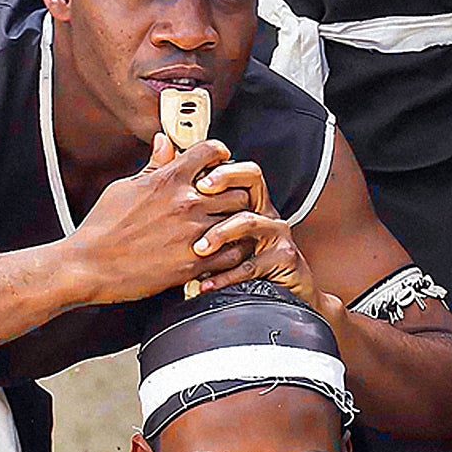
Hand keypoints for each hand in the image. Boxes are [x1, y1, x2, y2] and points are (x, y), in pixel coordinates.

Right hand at [66, 145, 255, 305]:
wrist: (88, 267)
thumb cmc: (101, 229)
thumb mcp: (124, 188)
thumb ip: (153, 166)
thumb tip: (164, 143)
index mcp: (168, 180)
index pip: (211, 151)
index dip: (219, 154)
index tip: (220, 161)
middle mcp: (185, 203)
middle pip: (236, 186)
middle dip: (234, 190)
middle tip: (226, 199)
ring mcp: (193, 233)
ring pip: (240, 218)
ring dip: (237, 220)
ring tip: (226, 225)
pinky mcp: (195, 262)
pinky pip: (233, 252)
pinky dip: (232, 249)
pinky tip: (222, 249)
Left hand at [171, 152, 327, 307]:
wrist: (278, 298)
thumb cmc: (240, 264)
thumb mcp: (216, 233)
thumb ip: (192, 200)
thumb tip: (168, 154)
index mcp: (250, 201)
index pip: (240, 170)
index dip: (223, 168)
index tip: (199, 178)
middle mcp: (265, 211)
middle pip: (252, 181)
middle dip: (223, 184)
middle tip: (197, 195)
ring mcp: (276, 233)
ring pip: (248, 221)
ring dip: (220, 233)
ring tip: (199, 249)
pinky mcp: (283, 258)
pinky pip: (251, 264)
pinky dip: (225, 276)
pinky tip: (205, 283)